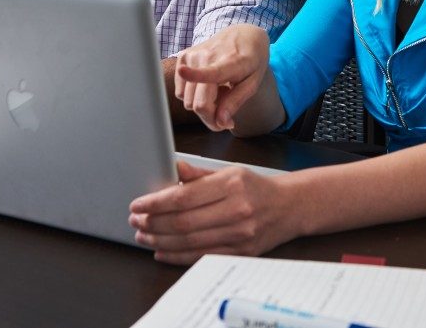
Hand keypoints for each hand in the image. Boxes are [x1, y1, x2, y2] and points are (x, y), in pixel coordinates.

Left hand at [129, 160, 298, 263]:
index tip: (138, 204)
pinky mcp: (240, 251)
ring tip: (143, 234)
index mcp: (231, 184)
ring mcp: (239, 233)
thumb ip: (198, 175)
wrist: (290, 207)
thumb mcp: (230, 171)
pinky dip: (177, 255)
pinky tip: (162, 250)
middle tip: (135, 220)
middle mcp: (236, 209)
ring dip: (160, 240)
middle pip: (182, 221)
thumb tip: (171, 169)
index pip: (184, 197)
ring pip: (189, 241)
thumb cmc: (257, 187)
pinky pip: (201, 256)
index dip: (155, 203)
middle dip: (153, 222)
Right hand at [173, 25, 269, 130]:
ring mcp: (192, 55)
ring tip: (219, 90)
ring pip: (187, 100)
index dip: (196, 74)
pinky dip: (193, 95)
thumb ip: (236, 102)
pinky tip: (208, 85)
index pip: (211, 72)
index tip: (183, 71)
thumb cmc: (252, 60)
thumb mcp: (253, 83)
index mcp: (230, 62)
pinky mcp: (182, 57)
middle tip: (225, 112)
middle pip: (197, 103)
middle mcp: (207, 56)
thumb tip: (220, 122)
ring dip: (202, 104)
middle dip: (210, 116)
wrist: (244, 34)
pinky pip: (180, 92)